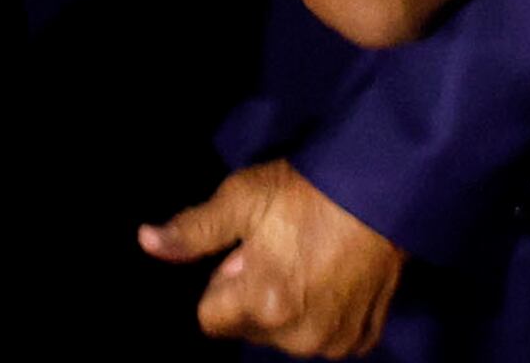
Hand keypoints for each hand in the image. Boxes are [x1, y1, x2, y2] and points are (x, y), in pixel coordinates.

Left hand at [139, 159, 403, 357]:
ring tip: (310, 261)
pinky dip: (323, 316)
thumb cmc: (308, 191)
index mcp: (262, 305)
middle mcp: (297, 337)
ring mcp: (333, 342)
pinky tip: (335, 278)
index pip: (209, 318)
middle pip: (248, 328)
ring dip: (288, 309)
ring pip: (286, 337)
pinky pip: (324, 338)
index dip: (223, 281)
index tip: (247, 251)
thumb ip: (193, 230)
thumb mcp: (243, 198)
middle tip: (281, 250)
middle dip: (254, 296)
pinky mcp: (361, 339)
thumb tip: (145, 241)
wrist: (384, 187)